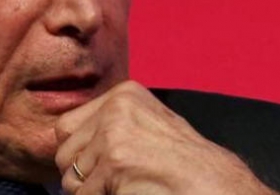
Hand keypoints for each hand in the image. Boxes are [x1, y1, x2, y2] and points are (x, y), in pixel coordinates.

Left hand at [54, 81, 278, 194]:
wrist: (217, 185)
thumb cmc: (185, 163)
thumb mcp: (146, 125)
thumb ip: (108, 126)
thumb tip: (63, 143)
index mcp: (123, 95)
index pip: (66, 127)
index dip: (77, 154)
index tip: (96, 167)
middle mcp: (115, 108)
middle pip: (64, 153)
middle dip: (79, 176)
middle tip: (110, 183)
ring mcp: (114, 135)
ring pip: (71, 179)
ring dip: (92, 192)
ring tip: (126, 187)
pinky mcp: (115, 163)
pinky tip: (131, 194)